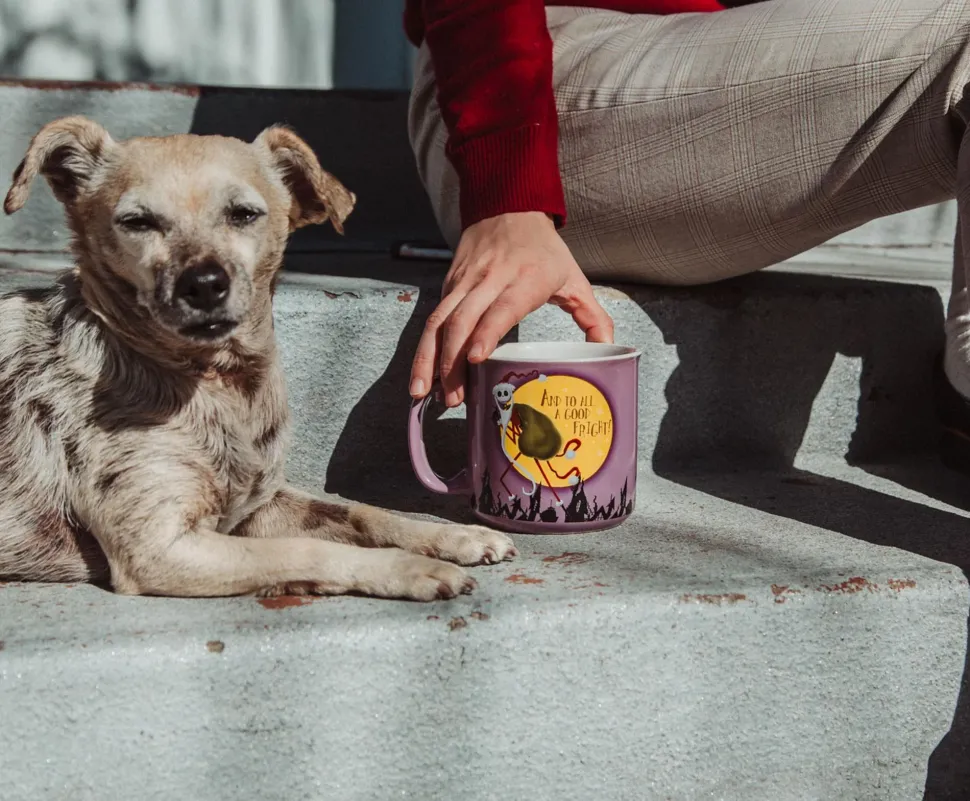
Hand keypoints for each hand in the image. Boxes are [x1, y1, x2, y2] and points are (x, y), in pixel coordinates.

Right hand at [409, 211, 613, 406]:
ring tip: (425, 394)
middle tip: (455, 399)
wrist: (507, 206)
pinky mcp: (449, 284)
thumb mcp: (574, 278)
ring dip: (429, 359)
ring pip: (438, 321)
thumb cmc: (543, 250)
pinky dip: (425, 349)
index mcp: (526, 278)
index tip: (475, 358)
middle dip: (452, 362)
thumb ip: (594, 317)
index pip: (501, 307)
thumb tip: (610, 351)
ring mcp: (465, 281)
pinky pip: (432, 318)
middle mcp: (490, 279)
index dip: (486, 332)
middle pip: (461, 320)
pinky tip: (424, 376)